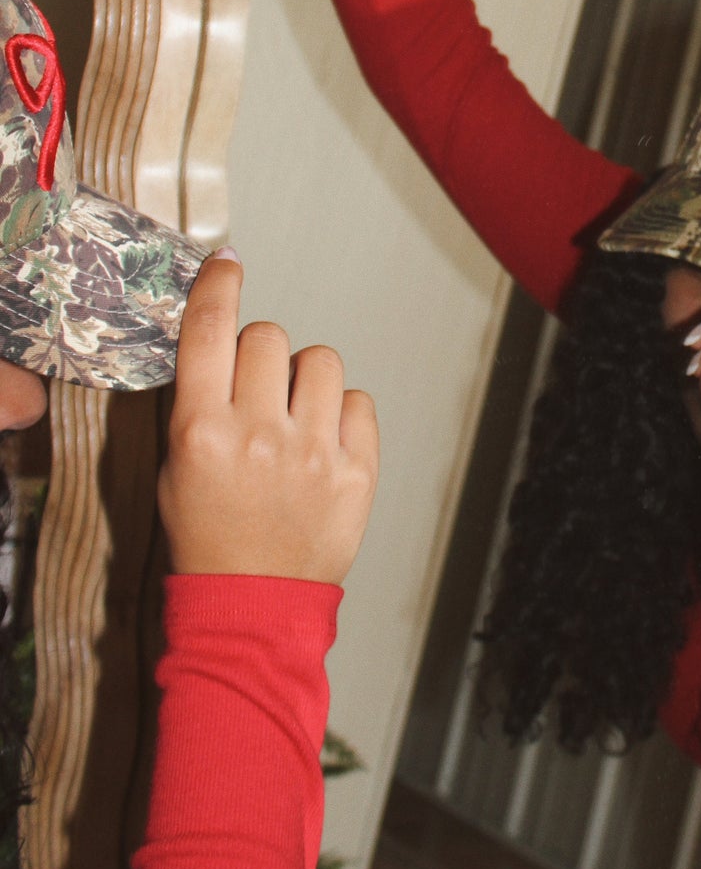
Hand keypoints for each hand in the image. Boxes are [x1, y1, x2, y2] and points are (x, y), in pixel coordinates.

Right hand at [159, 252, 378, 583]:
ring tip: (295, 419)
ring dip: (305, 379)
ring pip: (320, 360)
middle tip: (258, 391)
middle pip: (269, 336)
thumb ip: (197, 404)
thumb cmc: (209, 537)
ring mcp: (313, 453)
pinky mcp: (357, 471)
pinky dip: (342, 414)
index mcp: (201, 432)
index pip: (209, 330)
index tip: (227, 264)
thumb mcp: (175, 468)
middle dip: (262, 353)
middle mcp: (257, 435)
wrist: (253, 604)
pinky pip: (359, 401)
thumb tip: (217, 338)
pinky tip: (324, 444)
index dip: (219, 285)